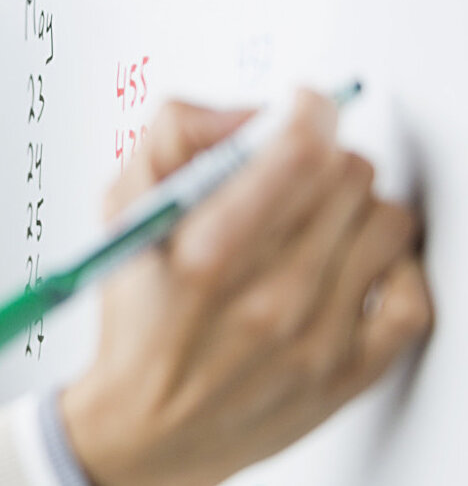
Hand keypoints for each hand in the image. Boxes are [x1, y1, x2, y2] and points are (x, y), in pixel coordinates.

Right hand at [61, 92, 432, 485]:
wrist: (147, 430)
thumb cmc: (138, 322)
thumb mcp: (124, 215)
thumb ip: (171, 139)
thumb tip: (244, 113)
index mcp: (206, 255)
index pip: (299, 152)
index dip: (309, 111)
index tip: (304, 107)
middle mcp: (269, 297)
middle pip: (348, 175)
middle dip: (321, 159)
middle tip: (296, 173)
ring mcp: (318, 335)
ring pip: (387, 219)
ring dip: (356, 207)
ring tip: (318, 222)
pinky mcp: (352, 369)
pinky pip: (414, 289)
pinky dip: (390, 266)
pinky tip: (351, 265)